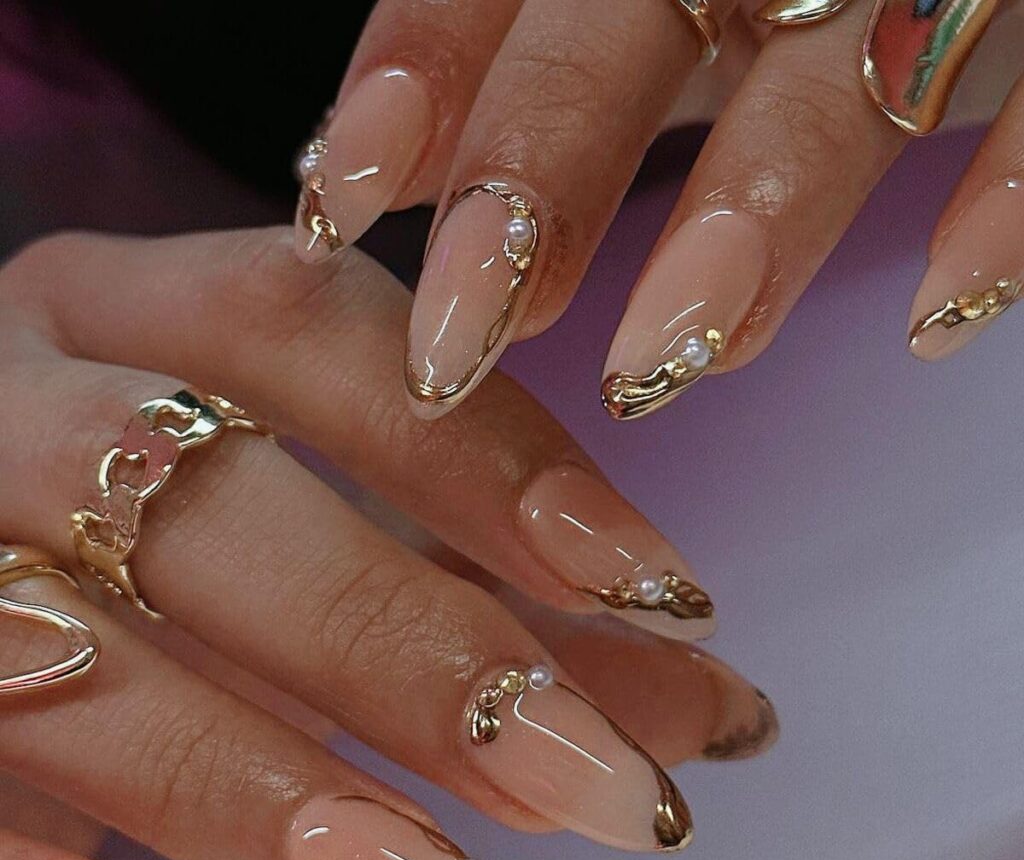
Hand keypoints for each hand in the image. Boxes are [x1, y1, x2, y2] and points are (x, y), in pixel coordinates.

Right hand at [0, 228, 775, 859]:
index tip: (657, 591)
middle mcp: (16, 398)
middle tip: (601, 786)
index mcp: (134, 311)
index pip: (320, 334)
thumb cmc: (165, 520)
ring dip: (258, 785)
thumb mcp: (325, 514)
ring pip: (65, 649)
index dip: (489, 456)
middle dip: (409, 650)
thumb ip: (500, 597)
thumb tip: (715, 706)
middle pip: (208, 503)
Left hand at [293, 0, 1023, 417]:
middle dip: (540, 178)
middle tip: (461, 343)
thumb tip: (369, 172)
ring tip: (660, 365)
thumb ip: (499, 63)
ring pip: (831, 78)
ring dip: (745, 223)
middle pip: (625, 26)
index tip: (341, 202)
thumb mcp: (621, 16)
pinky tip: (940, 317)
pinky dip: (1003, 204)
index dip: (416, 72)